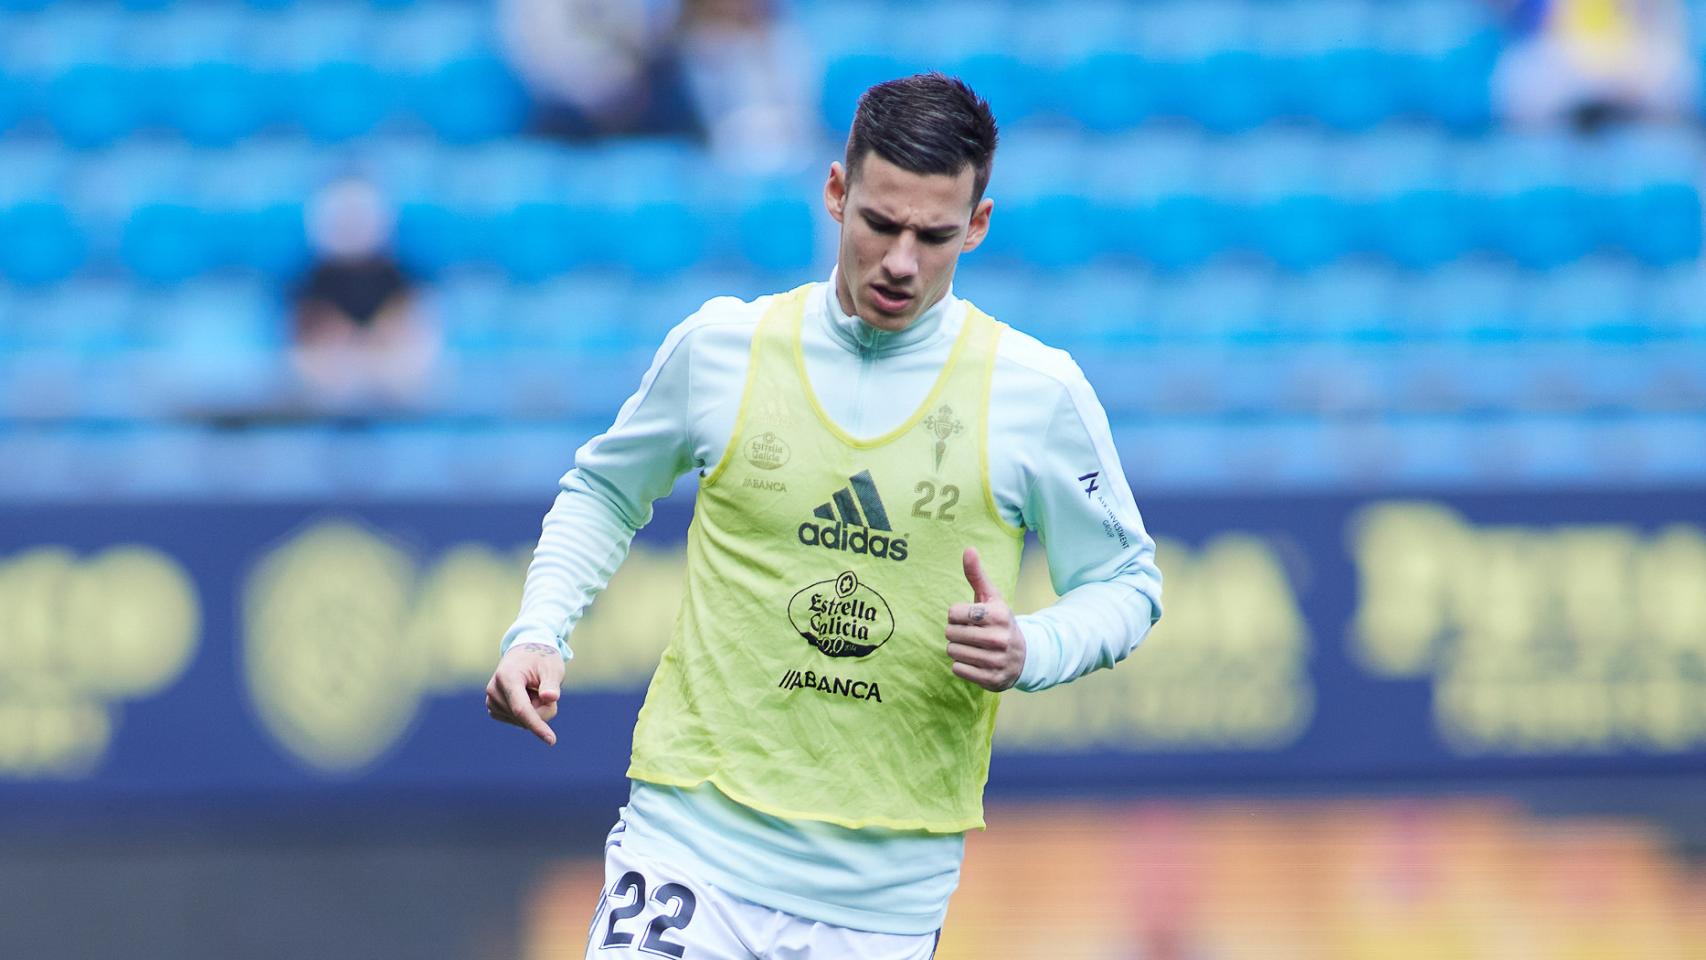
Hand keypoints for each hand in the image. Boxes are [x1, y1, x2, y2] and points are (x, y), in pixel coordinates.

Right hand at [485, 642, 565, 744]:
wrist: (524, 653)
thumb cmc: (541, 660)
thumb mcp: (552, 667)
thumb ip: (552, 683)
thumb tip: (550, 697)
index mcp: (507, 677)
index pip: (521, 709)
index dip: (536, 725)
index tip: (551, 740)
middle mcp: (494, 690)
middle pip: (526, 716)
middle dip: (543, 707)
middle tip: (545, 687)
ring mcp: (491, 701)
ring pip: (523, 721)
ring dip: (536, 709)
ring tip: (533, 688)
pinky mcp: (494, 709)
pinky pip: (519, 721)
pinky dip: (529, 712)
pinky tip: (526, 696)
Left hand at [945, 547, 1025, 690]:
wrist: (1025, 656)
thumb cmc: (1000, 622)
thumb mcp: (992, 598)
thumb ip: (977, 575)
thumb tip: (968, 549)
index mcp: (999, 615)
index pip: (953, 613)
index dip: (957, 615)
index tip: (970, 618)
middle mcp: (999, 638)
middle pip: (950, 633)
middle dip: (956, 632)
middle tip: (971, 634)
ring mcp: (996, 661)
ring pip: (953, 652)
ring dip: (958, 649)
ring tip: (973, 647)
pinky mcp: (992, 679)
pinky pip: (958, 669)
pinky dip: (962, 665)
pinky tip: (976, 661)